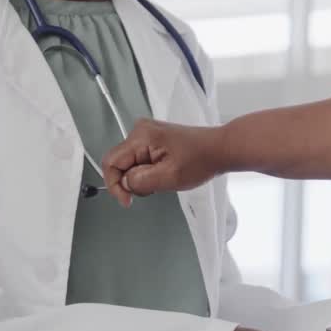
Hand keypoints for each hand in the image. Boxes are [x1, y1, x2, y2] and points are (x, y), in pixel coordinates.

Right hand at [102, 118, 227, 206]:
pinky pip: (141, 160)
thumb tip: (124, 183)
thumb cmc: (202, 159)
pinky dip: (149, 171)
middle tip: (155, 187)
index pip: (110, 163)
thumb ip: (141, 181)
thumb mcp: (169, 177)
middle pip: (119, 163)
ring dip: (143, 177)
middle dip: (133, 181)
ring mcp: (148, 133)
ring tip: (165, 177)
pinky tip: (166, 171)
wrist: (220, 149)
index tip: (127, 201)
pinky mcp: (155, 139)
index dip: (115, 185)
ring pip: (130, 164)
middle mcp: (141, 130)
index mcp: (141, 137)